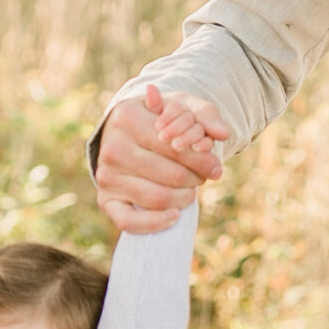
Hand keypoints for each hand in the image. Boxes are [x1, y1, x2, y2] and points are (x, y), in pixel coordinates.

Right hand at [94, 83, 228, 230]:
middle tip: (202, 178)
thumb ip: (205, 115)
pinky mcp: (105, 199)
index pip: (176, 147)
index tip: (216, 167)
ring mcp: (106, 175)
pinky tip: (174, 216)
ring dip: (183, 198)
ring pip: (158, 198)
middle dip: (195, 179)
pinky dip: (155, 223)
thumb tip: (224, 132)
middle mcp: (112, 147)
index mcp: (127, 117)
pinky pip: (130, 221)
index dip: (203, 161)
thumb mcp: (181, 106)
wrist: (125, 133)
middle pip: (172, 175)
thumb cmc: (159, 119)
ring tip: (190, 191)